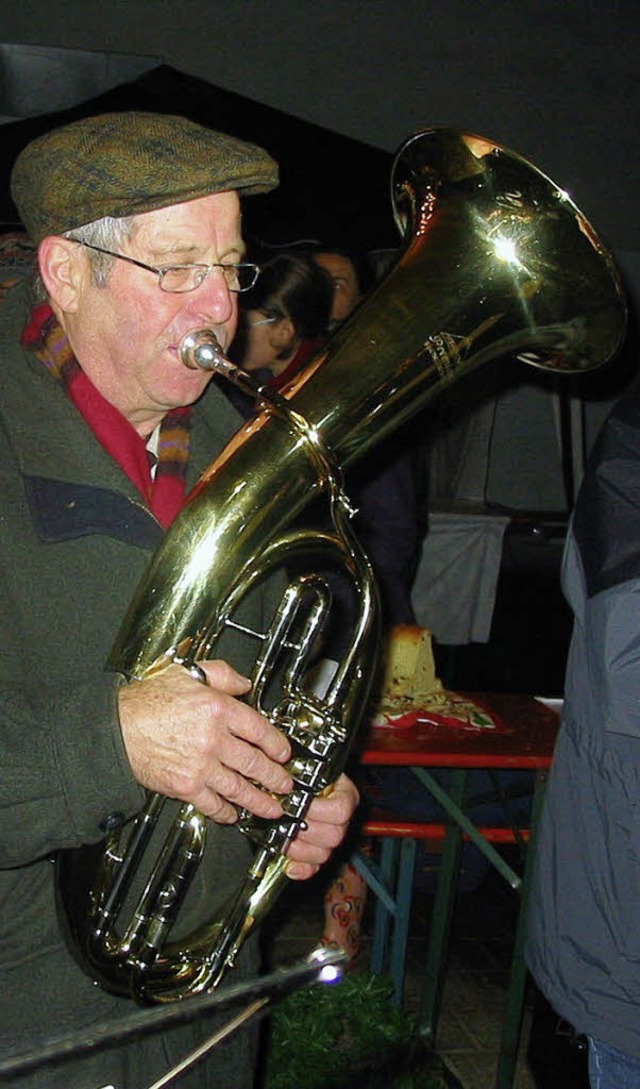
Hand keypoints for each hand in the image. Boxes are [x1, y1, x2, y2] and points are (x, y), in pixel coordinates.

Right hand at [118, 660, 291, 823]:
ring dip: (260, 800)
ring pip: (240, 787)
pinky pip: (213, 804)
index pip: (259, 729)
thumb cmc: (146, 702)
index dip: (277, 745)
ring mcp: (200, 765)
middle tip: (286, 784)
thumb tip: (244, 683)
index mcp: (217, 709)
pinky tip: (234, 814)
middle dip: (275, 778)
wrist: (115, 729)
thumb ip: (221, 675)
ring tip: (272, 807)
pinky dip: (227, 812)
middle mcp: (213, 739)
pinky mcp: (185, 786)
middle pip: (255, 762)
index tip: (284, 753)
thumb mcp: (186, 673)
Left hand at [285, 774, 358, 879]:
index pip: (342, 809)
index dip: (320, 810)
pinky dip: (301, 869)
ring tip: (285, 839)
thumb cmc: (304, 770)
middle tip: (289, 821)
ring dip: (301, 849)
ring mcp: (331, 836)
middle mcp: (342, 818)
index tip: (304, 803)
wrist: (299, 779)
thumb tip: (287, 775)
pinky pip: (315, 867)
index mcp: (345, 794)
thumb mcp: (308, 762)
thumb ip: (303, 767)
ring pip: (324, 853)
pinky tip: (289, 864)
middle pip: (334, 835)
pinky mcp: (318, 852)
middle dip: (306, 830)